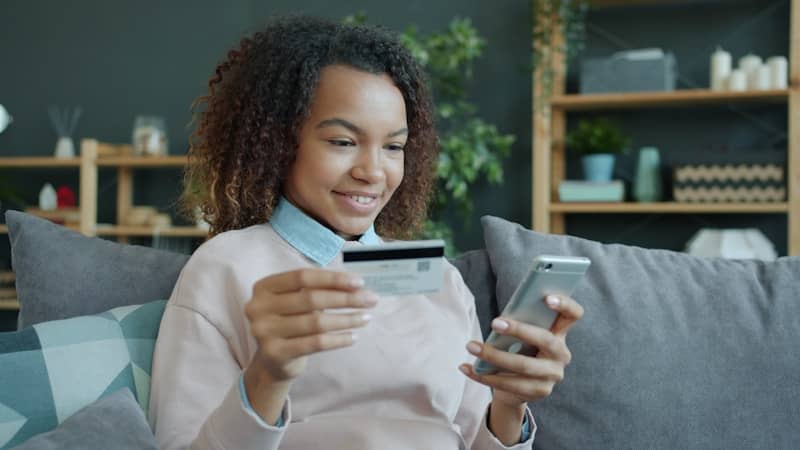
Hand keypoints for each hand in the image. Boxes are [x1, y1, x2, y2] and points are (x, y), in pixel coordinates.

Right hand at [245, 268, 377, 383]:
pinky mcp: (275, 353)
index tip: (359, 282)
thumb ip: (320, 291)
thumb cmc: (291, 323)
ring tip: (366, 318)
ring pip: (316, 322)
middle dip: (345, 298)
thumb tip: (358, 287)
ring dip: (346, 319)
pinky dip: (338, 339)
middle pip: (310, 298)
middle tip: (370, 300)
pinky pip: (315, 343)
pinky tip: (353, 337)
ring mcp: (264, 331)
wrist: (273, 362)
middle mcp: (258, 307)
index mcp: (264, 287)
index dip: (332, 278)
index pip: (303, 277)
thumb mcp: (299, 303)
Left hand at [459, 295, 583, 429]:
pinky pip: (508, 384)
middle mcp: (561, 354)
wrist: (519, 388)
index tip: (546, 297)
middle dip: (519, 330)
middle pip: (545, 339)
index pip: (573, 315)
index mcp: (560, 333)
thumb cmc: (520, 350)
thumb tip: (500, 319)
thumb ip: (520, 324)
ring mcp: (552, 376)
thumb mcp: (523, 336)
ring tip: (471, 346)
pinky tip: (466, 367)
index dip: (565, 304)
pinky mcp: (538, 392)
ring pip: (523, 365)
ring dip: (493, 355)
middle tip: (494, 323)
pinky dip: (482, 375)